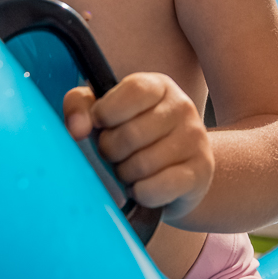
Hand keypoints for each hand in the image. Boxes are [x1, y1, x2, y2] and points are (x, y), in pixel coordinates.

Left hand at [63, 72, 214, 220]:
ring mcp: (195, 139)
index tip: (101, 125)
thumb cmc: (133, 136)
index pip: (133, 91)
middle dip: (111, 151)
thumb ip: (81, 106)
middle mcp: (182, 107)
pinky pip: (155, 189)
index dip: (106, 112)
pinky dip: (140, 193)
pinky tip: (143, 187)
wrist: (178, 170)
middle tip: (115, 154)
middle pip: (130, 134)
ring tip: (131, 169)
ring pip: (141, 165)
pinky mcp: (200, 172)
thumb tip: (77, 128)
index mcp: (158, 86)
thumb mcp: (105, 112)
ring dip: (125, 174)